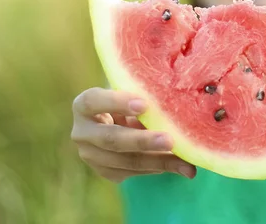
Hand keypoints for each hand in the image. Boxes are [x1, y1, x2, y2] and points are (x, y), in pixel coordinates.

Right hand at [71, 87, 195, 182]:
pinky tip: (179, 166)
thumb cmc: (129, 98)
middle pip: (111, 139)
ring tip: (184, 162)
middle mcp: (82, 132)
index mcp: (84, 105)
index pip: (93, 102)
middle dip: (142, 141)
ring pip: (125, 162)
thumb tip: (174, 99)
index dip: (117, 102)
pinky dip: (157, 168)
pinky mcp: (105, 171)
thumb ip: (143, 95)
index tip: (144, 104)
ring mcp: (90, 155)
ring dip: (157, 161)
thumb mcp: (130, 92)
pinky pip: (133, 173)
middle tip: (169, 140)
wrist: (118, 120)